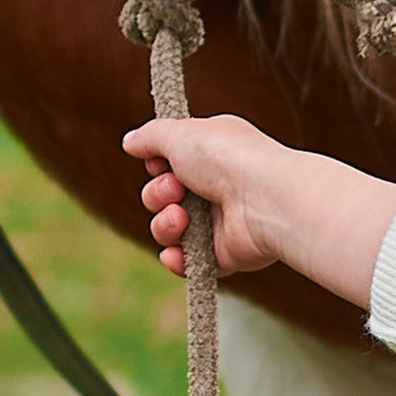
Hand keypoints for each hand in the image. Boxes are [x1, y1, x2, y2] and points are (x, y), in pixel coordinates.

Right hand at [129, 112, 306, 276]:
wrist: (265, 200)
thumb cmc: (228, 158)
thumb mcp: (181, 133)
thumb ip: (151, 136)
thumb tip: (130, 141)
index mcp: (209, 153)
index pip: (167, 162)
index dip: (156, 165)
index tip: (160, 162)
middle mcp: (214, 185)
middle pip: (160, 197)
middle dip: (158, 194)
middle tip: (177, 189)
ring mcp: (218, 221)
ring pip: (168, 229)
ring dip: (165, 225)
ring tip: (182, 219)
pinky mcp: (222, 254)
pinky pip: (186, 261)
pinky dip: (177, 258)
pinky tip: (178, 252)